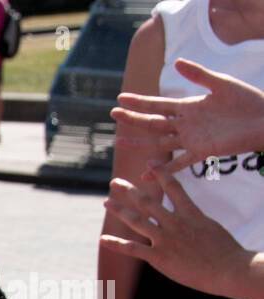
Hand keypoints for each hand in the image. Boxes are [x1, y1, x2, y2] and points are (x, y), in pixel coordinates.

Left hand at [101, 164, 253, 298]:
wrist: (228, 269)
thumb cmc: (225, 251)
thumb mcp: (210, 227)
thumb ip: (194, 221)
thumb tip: (187, 219)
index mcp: (190, 213)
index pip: (174, 187)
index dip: (160, 173)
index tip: (150, 163)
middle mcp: (175, 223)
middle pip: (147, 202)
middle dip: (129, 191)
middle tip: (114, 182)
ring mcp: (165, 239)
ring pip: (137, 221)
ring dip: (119, 210)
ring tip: (106, 202)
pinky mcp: (158, 257)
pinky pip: (132, 249)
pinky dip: (116, 244)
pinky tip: (102, 239)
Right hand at [112, 58, 263, 174]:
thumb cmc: (247, 100)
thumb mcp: (222, 83)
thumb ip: (199, 75)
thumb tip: (176, 62)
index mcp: (190, 107)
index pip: (158, 104)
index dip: (140, 101)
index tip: (121, 98)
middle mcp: (186, 124)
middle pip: (153, 122)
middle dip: (133, 118)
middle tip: (113, 114)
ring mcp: (192, 139)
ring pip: (159, 142)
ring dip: (139, 143)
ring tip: (120, 141)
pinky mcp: (202, 152)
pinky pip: (178, 164)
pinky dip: (163, 170)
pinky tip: (147, 173)